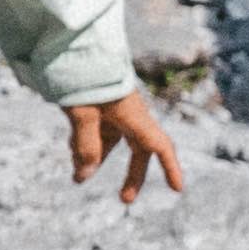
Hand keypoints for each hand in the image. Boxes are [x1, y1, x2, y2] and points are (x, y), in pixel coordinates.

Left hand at [67, 89, 186, 202]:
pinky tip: (71, 151)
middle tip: (125, 200)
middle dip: (132, 176)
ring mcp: (115, 112)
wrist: (72, 49)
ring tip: (76, 175)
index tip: (177, 189)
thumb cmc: (82, 80)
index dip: (169, 168)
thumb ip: (84, 147)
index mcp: (133, 116)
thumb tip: (83, 177)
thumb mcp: (81, 115)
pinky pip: (98, 134)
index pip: (158, 146)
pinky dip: (87, 146)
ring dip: (98, 160)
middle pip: (138, 151)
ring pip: (112, 143)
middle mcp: (129, 115)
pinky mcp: (100, 109)